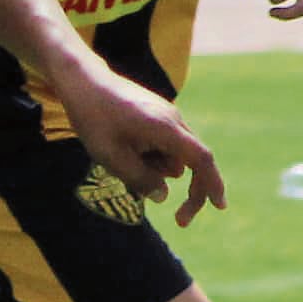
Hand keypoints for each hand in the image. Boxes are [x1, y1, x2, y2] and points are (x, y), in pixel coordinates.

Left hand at [60, 61, 223, 224]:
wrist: (83, 81)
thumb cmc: (94, 118)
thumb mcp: (111, 157)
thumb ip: (140, 180)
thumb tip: (163, 196)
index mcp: (165, 128)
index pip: (201, 159)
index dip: (213, 184)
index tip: (220, 206)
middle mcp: (173, 120)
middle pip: (191, 162)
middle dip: (187, 189)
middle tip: (179, 220)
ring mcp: (166, 116)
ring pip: (173, 157)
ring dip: (156, 169)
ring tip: (120, 156)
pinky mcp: (157, 116)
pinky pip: (163, 146)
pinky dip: (150, 157)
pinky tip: (123, 147)